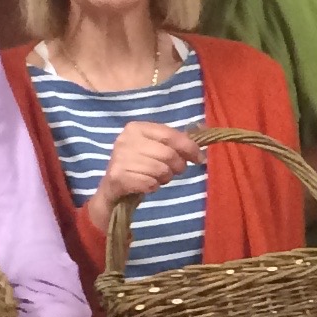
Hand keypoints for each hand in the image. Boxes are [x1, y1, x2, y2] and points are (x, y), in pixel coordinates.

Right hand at [84, 120, 204, 231]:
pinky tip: (147, 185)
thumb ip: (175, 142)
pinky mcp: (117, 177)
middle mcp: (125, 140)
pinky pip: (149, 183)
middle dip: (177, 166)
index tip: (199, 158)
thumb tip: (203, 138)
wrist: (113, 188)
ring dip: (164, 178)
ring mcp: (120, 158)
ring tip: (157, 178)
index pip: (170, 135)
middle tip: (173, 172)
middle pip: (168, 154)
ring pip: (160, 170)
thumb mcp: (155, 148)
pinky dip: (153, 187)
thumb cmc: (140, 165)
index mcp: (136, 128)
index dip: (189, 147)